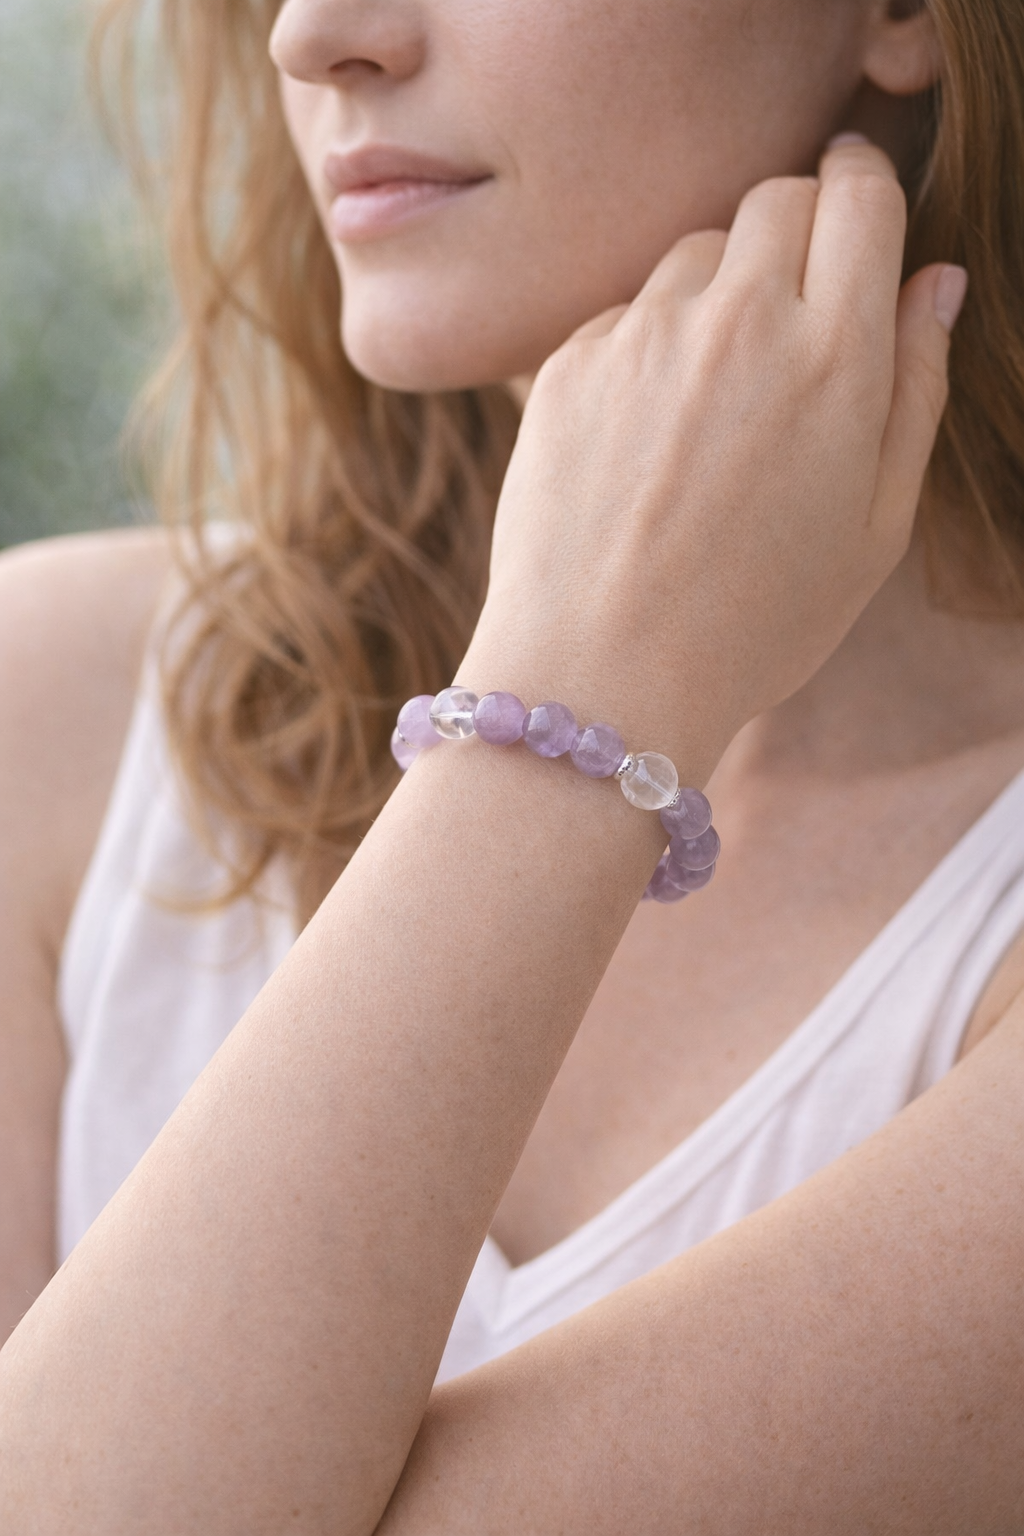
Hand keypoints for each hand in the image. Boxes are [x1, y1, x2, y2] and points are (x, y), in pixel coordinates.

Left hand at [465, 141, 964, 777]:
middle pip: (775, 200)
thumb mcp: (875, 528)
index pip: (859, 195)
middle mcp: (739, 322)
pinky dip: (645, 348)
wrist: (602, 675)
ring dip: (717, 294)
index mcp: (835, 356)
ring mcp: (643, 336)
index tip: (855, 200)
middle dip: (796, 229)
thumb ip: (915, 389)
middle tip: (794, 307)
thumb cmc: (754, 623)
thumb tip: (936, 283)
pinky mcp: (570, 363)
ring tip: (714, 402)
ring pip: (694, 253)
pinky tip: (646, 439)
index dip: (861, 186)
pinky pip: (624, 315)